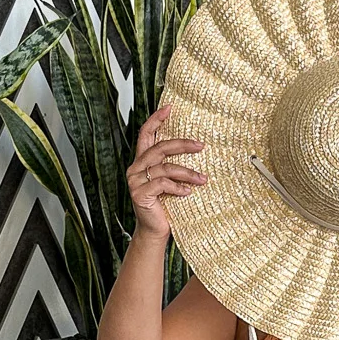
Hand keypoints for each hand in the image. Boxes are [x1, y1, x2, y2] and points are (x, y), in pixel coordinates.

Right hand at [129, 105, 205, 241]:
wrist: (154, 231)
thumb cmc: (164, 206)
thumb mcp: (169, 182)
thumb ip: (171, 166)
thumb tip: (195, 148)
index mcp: (141, 162)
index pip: (145, 134)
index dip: (156, 119)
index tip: (169, 107)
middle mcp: (135, 168)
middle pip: (159, 148)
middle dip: (182, 145)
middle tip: (201, 146)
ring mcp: (135, 181)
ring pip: (165, 168)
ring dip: (188, 172)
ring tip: (203, 179)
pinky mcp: (139, 194)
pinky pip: (163, 184)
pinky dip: (178, 187)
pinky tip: (188, 192)